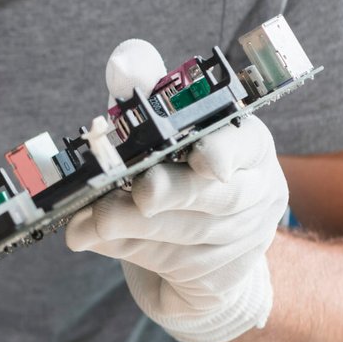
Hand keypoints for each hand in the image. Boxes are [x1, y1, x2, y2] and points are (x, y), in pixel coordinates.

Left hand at [65, 39, 289, 341]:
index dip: (226, 151)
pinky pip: (165, 261)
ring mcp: (240, 240)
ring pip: (184, 232)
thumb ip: (145, 90)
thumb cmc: (175, 171)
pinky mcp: (214, 278)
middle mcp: (254, 193)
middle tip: (138, 193)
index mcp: (246, 145)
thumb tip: (124, 63)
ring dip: (130, 224)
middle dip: (170, 192)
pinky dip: (121, 247)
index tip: (205, 160)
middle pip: (215, 195)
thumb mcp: (160, 127)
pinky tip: (87, 236)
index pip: (244, 143)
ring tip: (89, 219)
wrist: (199, 255)